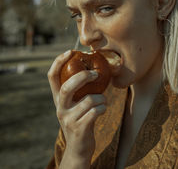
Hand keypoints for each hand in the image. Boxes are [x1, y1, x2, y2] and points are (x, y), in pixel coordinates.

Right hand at [47, 50, 106, 166]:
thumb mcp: (75, 104)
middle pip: (67, 87)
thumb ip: (79, 89)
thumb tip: (94, 67)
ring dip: (101, 98)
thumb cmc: (81, 119)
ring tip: (103, 101)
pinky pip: (96, 111)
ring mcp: (68, 119)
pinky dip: (103, 108)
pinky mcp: (79, 128)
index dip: (58, 61)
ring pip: (89, 100)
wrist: (78, 148)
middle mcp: (60, 107)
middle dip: (83, 76)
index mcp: (58, 98)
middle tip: (95, 73)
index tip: (70, 51)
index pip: (52, 76)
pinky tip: (102, 110)